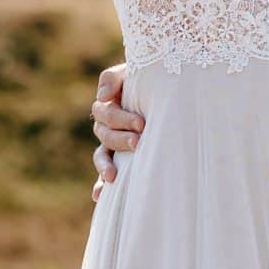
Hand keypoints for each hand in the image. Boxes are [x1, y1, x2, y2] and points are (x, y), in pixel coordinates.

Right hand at [90, 62, 142, 197]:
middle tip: (138, 142)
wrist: (170, 90)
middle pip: (104, 134)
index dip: (120, 119)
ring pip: (101, 155)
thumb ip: (114, 78)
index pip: (105, 114)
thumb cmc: (154, 80)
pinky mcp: (119, 160)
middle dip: (120, 139)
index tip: (142, 123)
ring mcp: (113, 144)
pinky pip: (105, 173)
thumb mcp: (135, 72)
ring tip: (113, 176)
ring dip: (104, 165)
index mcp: (109, 105)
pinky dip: (100, 184)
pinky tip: (99, 196)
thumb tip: (102, 96)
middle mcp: (108, 126)